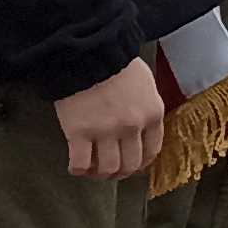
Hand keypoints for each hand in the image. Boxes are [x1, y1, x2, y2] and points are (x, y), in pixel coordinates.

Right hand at [55, 57, 167, 181]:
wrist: (88, 53)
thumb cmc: (116, 64)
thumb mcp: (145, 84)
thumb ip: (146, 109)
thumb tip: (142, 131)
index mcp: (152, 114)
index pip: (152, 151)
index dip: (141, 163)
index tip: (133, 165)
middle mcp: (132, 127)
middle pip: (130, 164)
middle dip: (121, 173)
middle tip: (110, 172)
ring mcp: (106, 131)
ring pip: (107, 169)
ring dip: (100, 174)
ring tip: (92, 170)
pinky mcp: (79, 133)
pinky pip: (80, 163)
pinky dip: (78, 170)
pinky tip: (76, 167)